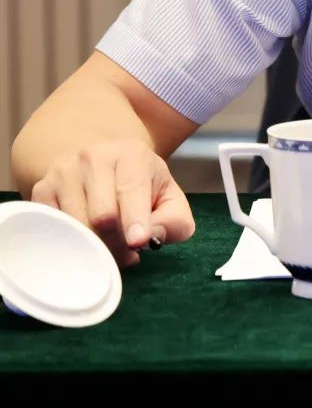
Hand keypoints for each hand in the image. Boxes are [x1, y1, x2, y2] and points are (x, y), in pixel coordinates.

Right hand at [30, 140, 195, 268]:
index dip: (134, 219)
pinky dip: (69, 243)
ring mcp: (63, 171)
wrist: (103, 163)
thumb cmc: (141, 185)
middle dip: (117, 243)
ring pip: (75, 225)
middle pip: (101, 214)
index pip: (131, 189)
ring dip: (94, 247)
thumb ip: (173, 219)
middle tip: (127, 254)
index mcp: (131, 154)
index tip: (137, 241)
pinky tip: (85, 240)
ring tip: (110, 247)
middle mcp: (93, 157)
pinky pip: (52, 228)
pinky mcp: (41, 189)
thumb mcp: (168, 196)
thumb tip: (152, 238)